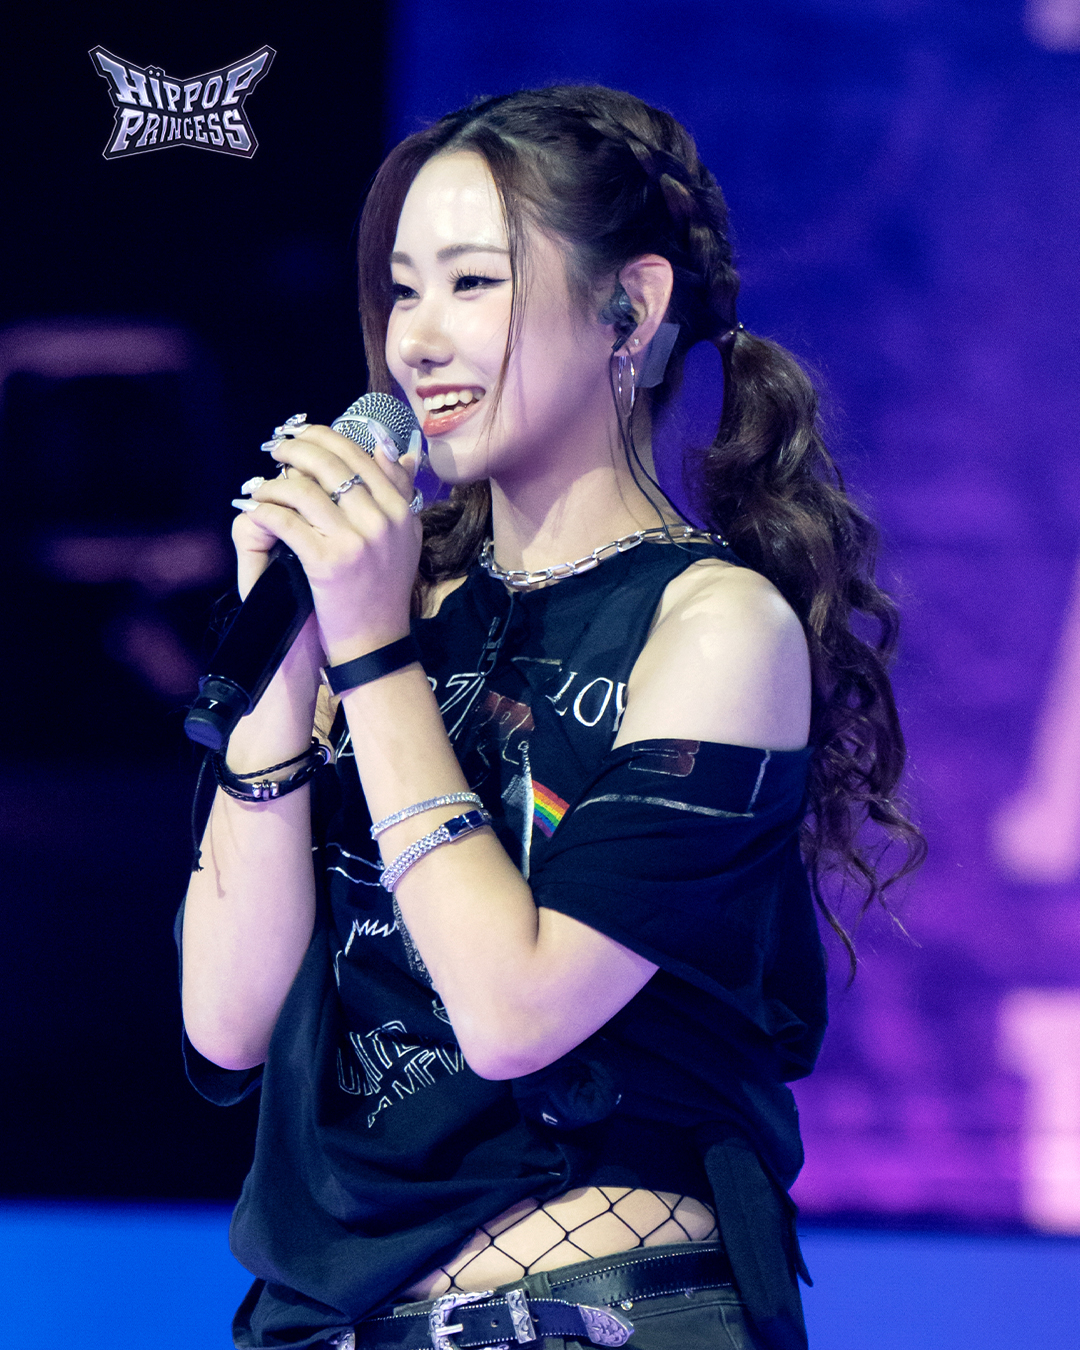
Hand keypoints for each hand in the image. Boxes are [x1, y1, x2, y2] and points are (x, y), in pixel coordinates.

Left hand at [233, 420, 422, 663]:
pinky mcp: (328, 562)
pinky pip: (286, 522)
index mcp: (401, 510)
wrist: (375, 641)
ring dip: (274, 482)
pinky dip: (265, 511)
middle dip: (295, 448)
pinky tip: (255, 510)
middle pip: (330, 465)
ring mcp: (356, 542)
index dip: (326, 437)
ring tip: (261, 485)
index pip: (360, 456)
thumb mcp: (404, 536)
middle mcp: (383, 521)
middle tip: (276, 447)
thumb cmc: (384, 589)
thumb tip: (394, 449)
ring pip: (303, 490)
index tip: (303, 434)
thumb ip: (400, 491)